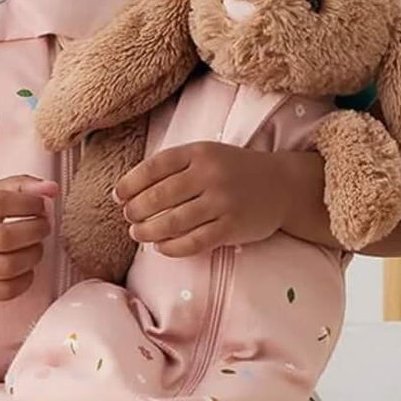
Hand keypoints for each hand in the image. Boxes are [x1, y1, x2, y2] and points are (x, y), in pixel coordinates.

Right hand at [0, 175, 57, 300]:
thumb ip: (17, 187)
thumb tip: (51, 189)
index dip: (28, 203)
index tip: (41, 204)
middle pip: (4, 238)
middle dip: (35, 231)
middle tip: (43, 226)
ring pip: (6, 267)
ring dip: (32, 256)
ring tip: (35, 247)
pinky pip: (3, 292)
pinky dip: (23, 281)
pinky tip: (25, 269)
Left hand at [114, 143, 307, 258]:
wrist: (283, 185)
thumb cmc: (235, 171)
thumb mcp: (207, 155)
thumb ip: (175, 167)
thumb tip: (131, 190)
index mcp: (200, 153)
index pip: (154, 167)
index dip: (130, 183)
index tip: (117, 196)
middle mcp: (210, 175)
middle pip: (159, 196)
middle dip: (136, 210)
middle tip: (128, 217)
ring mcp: (222, 202)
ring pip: (173, 222)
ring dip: (148, 231)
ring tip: (137, 234)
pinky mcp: (231, 227)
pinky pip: (193, 242)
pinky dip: (171, 247)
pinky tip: (161, 247)